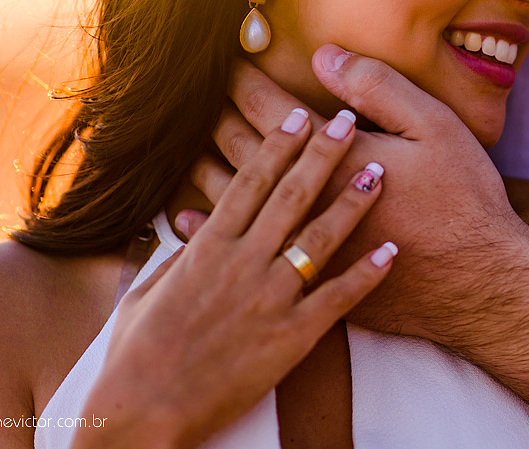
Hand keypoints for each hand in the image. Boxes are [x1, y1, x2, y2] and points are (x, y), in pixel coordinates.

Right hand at [75, 107, 395, 448]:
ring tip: (379, 172)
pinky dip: (366, 275)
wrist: (143, 415)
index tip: (300, 115)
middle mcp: (241, 264)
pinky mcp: (290, 337)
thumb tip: (193, 223)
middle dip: (322, 155)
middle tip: (346, 121)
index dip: (279, 145)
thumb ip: (179, 254)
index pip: (250, 183)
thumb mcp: (148, 291)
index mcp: (206, 248)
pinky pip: (337, 300)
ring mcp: (268, 299)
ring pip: (319, 239)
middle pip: (290, 197)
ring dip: (351, 203)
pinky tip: (392, 252)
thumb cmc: (136, 355)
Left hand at [197, 48, 528, 448]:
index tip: (226, 61)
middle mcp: (305, 202)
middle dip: (216, 117)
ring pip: (230, 199)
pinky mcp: (302, 278)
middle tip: (196, 95)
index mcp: (334, 159)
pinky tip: (187, 214)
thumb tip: (325, 58)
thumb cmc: (464, 203)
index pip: (271, 111)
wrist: (481, 287)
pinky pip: (238, 249)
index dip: (244, 81)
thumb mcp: (437, 128)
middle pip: (241, 151)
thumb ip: (379, 88)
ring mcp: (300, 243)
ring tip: (184, 142)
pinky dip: (208, 225)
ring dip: (203, 165)